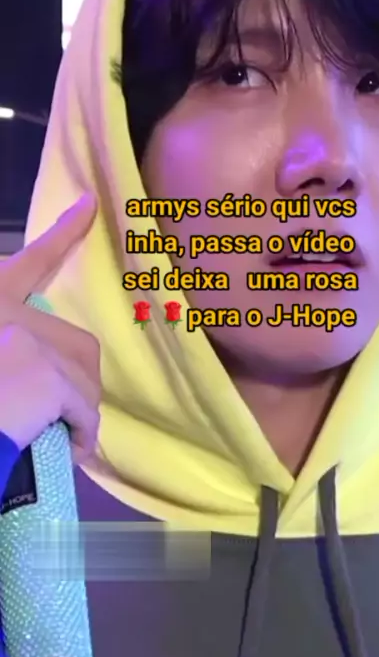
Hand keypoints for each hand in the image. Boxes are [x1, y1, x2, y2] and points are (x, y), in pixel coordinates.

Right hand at [0, 194, 100, 460]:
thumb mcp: (2, 360)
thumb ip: (15, 347)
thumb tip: (31, 369)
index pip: (32, 259)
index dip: (64, 232)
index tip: (90, 204)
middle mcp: (8, 311)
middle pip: (74, 344)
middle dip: (75, 382)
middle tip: (66, 412)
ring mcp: (33, 342)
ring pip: (83, 376)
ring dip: (76, 410)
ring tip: (57, 438)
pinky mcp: (53, 375)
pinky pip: (85, 408)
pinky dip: (83, 432)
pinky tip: (74, 452)